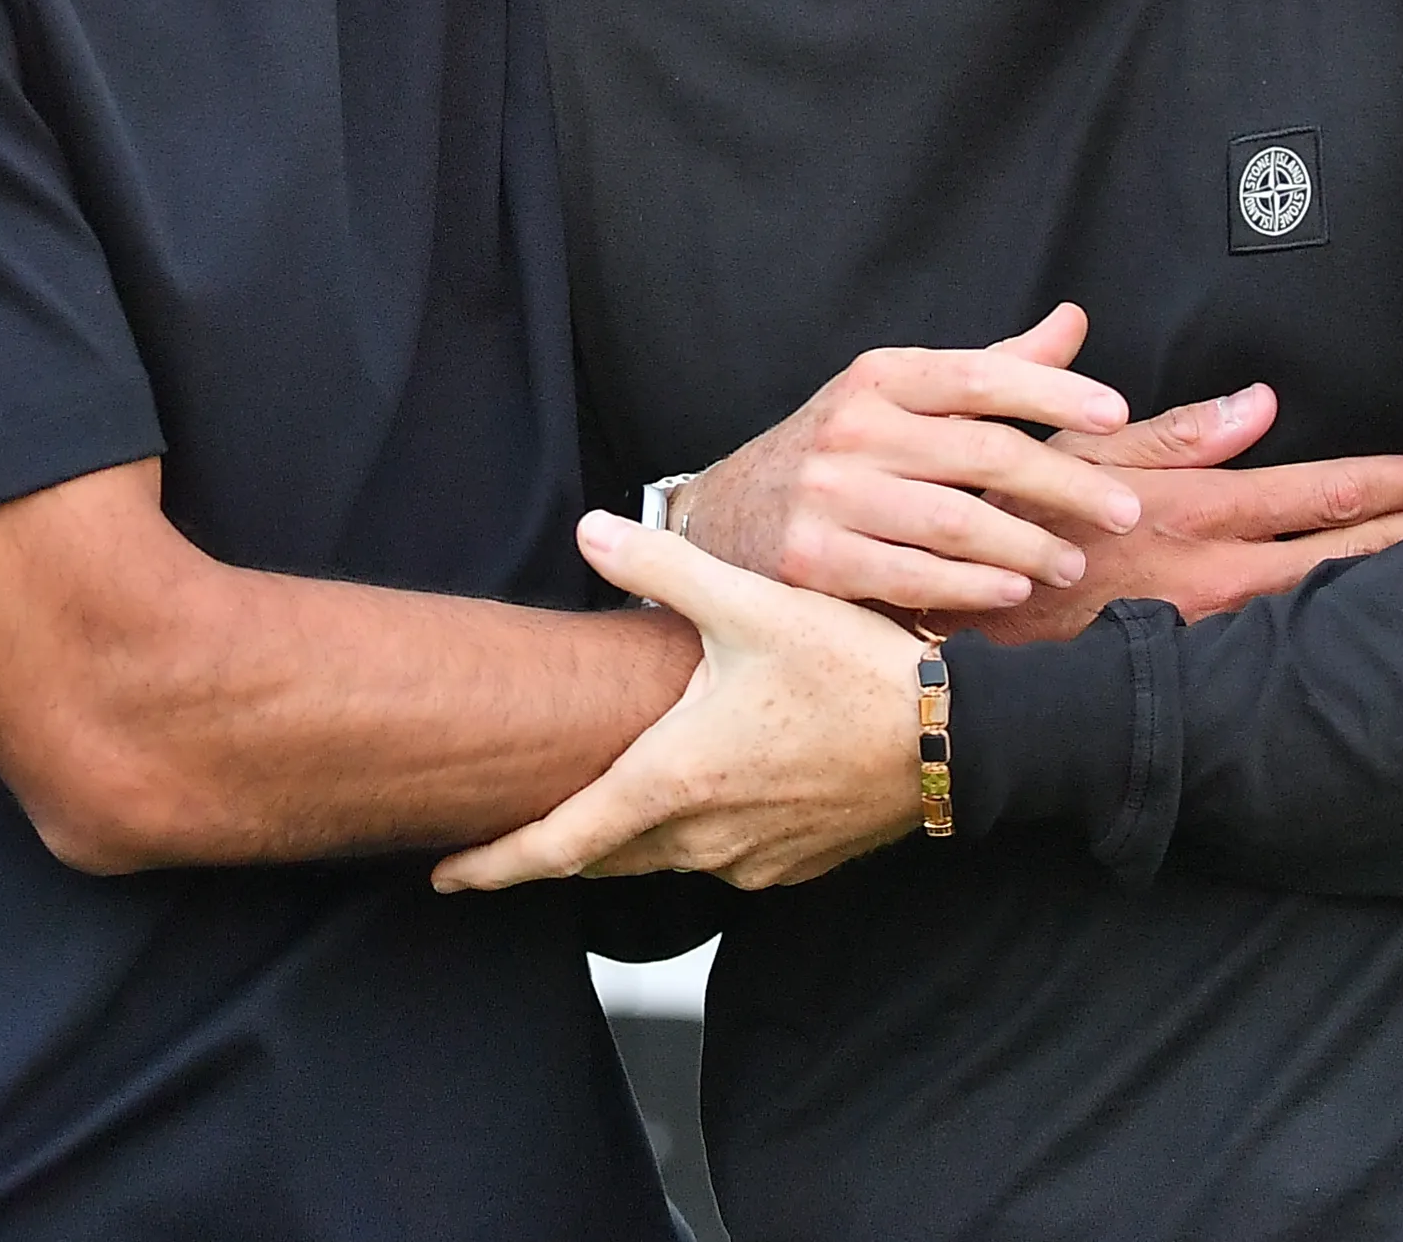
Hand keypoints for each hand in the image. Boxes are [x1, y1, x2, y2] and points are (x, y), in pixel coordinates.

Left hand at [434, 514, 921, 893]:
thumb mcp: (752, 605)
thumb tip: (589, 526)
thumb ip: (664, 566)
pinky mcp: (793, 864)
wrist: (956, 737)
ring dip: (628, 836)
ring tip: (601, 799)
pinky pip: (720, 858)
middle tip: (502, 833)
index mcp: (674, 780)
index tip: (445, 877)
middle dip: (549, 847)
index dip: (494, 863)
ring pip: (662, 857)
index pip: (559, 844)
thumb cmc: (856, 671)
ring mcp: (751, 858)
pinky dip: (694, 835)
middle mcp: (703, 836)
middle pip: (602, 857)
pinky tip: (706, 790)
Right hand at [675, 305, 1141, 616]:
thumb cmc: (838, 455)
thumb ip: (991, 369)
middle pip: (982, 452)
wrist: (722, 519)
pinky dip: (971, 585)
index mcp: (879, 378)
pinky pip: (911, 575)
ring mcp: (828, 495)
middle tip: (1124, 509)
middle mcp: (853, 428)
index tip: (1116, 414)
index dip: (1055, 392)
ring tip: (1075, 561)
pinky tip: (1012, 590)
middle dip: (1065, 482)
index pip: (981, 375)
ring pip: (954, 520)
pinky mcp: (812, 561)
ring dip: (1028, 544)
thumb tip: (1073, 323)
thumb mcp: (898, 398)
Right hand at [963, 382, 1402, 646]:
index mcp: (1198, 511)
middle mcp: (1221, 579)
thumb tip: (1264, 402)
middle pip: (1353, 558)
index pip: (1328, 492)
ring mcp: (1214, 638)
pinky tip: (1380, 643)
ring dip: (1398, 593)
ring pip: (1330, 613)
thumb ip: (1177, 433)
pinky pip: (1288, 658)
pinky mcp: (1196, 676)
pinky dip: (1343, 641)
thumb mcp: (1080, 458)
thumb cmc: (1010, 529)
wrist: (958, 639)